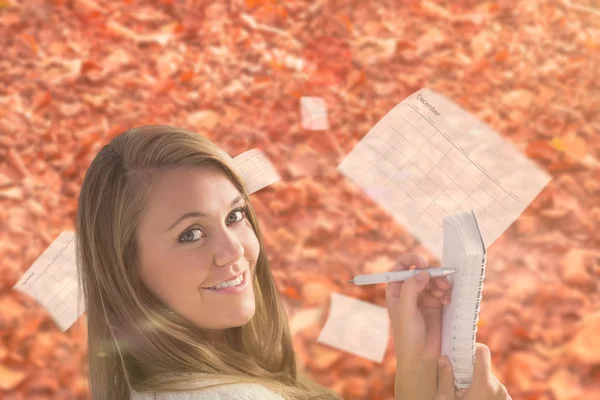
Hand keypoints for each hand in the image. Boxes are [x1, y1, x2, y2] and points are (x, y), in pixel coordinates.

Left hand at [386, 254, 451, 399]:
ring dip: (441, 284)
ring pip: (434, 280)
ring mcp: (423, 297)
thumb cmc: (407, 335)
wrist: (422, 356)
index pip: (402, 266)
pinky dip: (446, 293)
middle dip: (433, 274)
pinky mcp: (436, 304)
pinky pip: (442, 291)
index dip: (412, 260)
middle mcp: (409, 291)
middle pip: (422, 271)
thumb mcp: (405, 310)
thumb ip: (411, 289)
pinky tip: (446, 302)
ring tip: (445, 294)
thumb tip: (422, 272)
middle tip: (442, 283)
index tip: (423, 263)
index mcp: (396, 289)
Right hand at [436, 343, 511, 399]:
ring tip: (467, 397)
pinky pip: (496, 391)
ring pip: (491, 380)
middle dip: (472, 372)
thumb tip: (443, 358)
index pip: (483, 352)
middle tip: (459, 384)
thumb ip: (445, 378)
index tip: (463, 354)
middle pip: (485, 368)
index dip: (472, 349)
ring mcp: (505, 397)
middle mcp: (499, 388)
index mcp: (484, 384)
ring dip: (479, 384)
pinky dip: (487, 393)